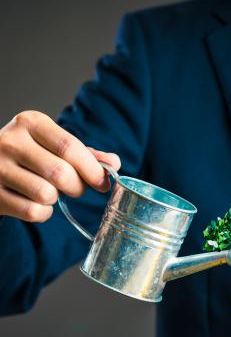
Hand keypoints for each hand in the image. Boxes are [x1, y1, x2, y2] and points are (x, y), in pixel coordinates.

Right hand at [0, 111, 120, 221]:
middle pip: (61, 173)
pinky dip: (42, 213)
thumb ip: (86, 154)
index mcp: (31, 122)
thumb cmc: (30, 154)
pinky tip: (36, 203)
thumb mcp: (54, 145)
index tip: (103, 183)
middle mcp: (10, 141)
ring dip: (56, 200)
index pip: (70, 147)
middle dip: (77, 187)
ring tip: (49, 191)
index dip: (92, 169)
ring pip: (46, 194)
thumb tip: (114, 164)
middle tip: (76, 188)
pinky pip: (31, 212)